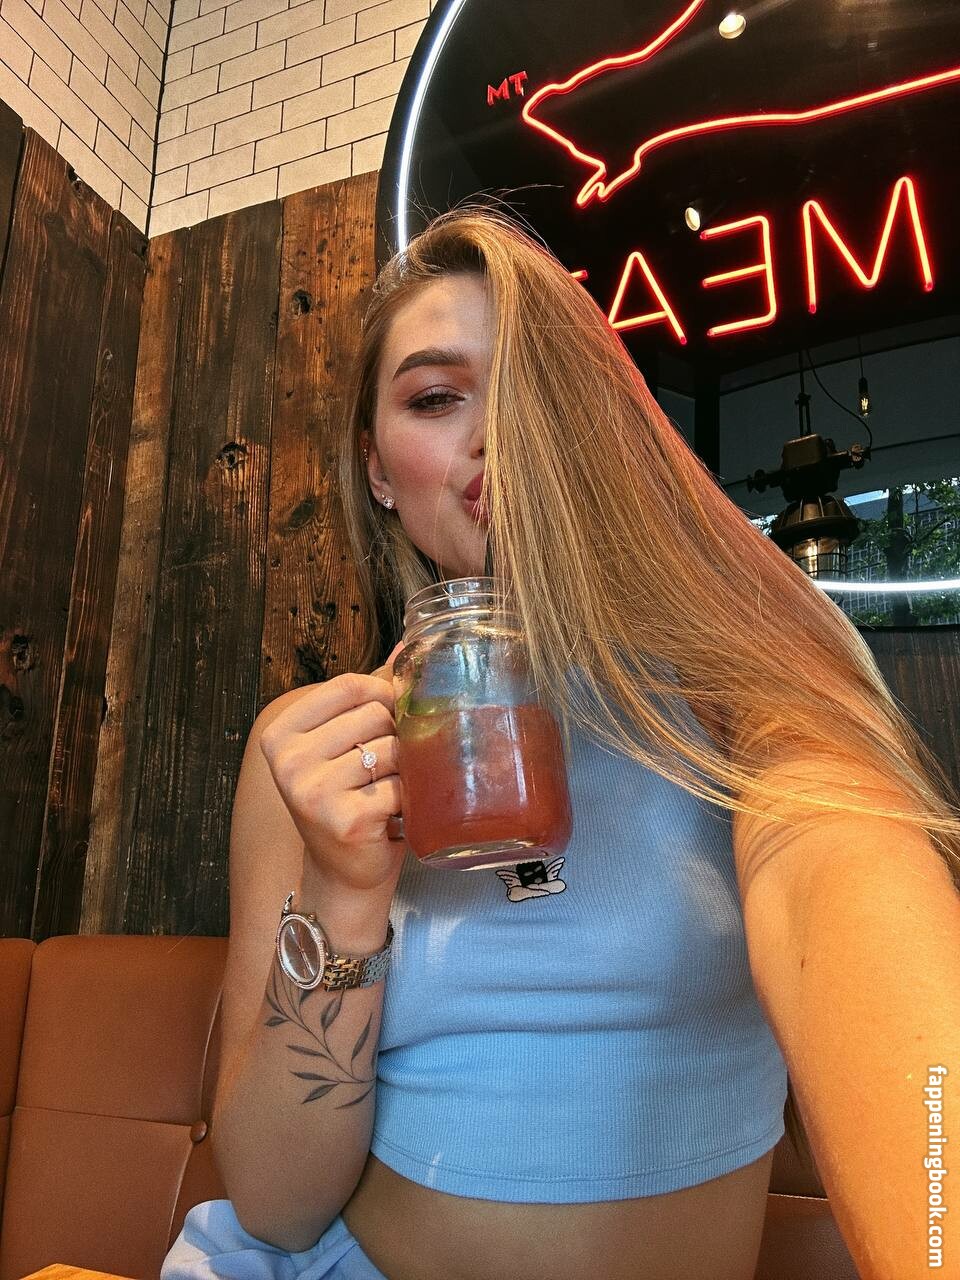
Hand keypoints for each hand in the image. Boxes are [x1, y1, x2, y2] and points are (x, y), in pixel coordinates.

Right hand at [258, 642, 406, 895]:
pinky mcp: (345, 820)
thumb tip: (406, 648)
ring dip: (404, 769)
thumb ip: (369, 695)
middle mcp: (290, 761)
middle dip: (395, 736)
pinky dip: (407, 798)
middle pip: (374, 715)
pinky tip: (391, 814)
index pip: (349, 685)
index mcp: (282, 734)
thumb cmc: (345, 800)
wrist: (342, 873)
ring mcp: (313, 792)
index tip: (392, 714)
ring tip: (387, 789)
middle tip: (386, 766)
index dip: (383, 693)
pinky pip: (400, 786)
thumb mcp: (343, 743)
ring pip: (391, 749)